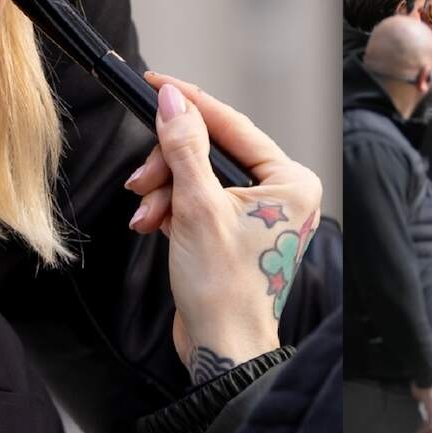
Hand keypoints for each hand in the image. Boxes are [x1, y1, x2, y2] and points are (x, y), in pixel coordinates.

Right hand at [124, 75, 322, 377]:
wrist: (220, 349)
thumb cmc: (223, 288)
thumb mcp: (197, 207)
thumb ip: (184, 147)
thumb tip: (172, 99)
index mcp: (290, 181)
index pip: (235, 124)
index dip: (191, 103)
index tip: (156, 83)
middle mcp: (281, 193)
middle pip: (211, 151)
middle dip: (169, 165)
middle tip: (141, 180)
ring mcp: (257, 213)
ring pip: (198, 176)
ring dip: (164, 191)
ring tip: (145, 216)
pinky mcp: (233, 232)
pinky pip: (196, 201)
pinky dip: (170, 209)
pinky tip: (151, 226)